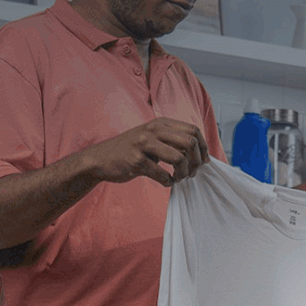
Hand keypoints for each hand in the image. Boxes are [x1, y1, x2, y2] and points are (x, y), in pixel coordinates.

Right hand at [83, 118, 208, 186]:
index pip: (193, 130)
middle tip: (192, 173)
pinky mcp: (136, 160)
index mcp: (160, 123)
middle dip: (196, 162)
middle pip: (190, 143)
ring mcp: (144, 144)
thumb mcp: (152, 138)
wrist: (101, 159)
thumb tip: (200, 153)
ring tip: (178, 178)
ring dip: (183, 173)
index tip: (204, 161)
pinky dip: (168, 182)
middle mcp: (153, 130)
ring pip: (179, 158)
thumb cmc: (131, 151)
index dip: (203, 147)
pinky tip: (165, 182)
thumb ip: (172, 141)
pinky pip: (162, 174)